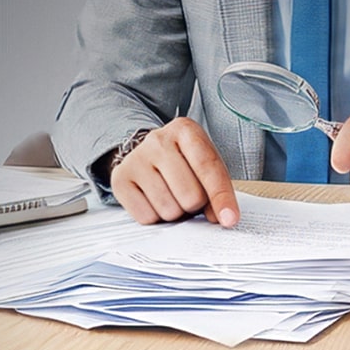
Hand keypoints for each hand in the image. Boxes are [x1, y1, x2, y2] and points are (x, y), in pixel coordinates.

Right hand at [109, 118, 239, 227]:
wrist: (147, 152)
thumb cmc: (182, 159)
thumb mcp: (203, 162)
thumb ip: (216, 186)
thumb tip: (222, 218)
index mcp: (185, 129)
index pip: (207, 166)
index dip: (221, 196)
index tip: (230, 219)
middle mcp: (158, 140)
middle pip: (189, 194)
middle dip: (195, 205)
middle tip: (189, 195)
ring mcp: (136, 159)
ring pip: (168, 209)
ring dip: (176, 212)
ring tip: (172, 195)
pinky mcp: (120, 179)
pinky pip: (146, 217)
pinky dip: (156, 217)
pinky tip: (154, 199)